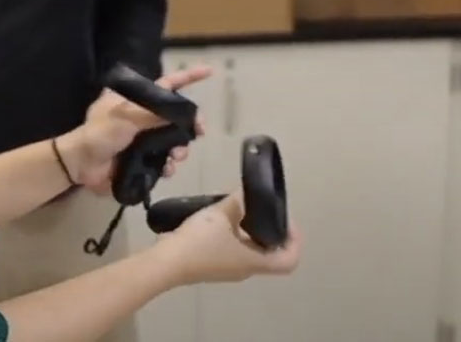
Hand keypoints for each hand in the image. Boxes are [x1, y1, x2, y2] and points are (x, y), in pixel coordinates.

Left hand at [69, 65, 211, 193]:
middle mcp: (142, 118)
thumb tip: (180, 111)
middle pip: (176, 117)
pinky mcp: (142, 160)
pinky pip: (164, 162)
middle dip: (189, 125)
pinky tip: (168, 170)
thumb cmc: (100, 134)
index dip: (188, 77)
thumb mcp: (127, 117)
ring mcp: (143, 140)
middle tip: (199, 133)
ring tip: (177, 156)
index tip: (209, 72)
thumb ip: (154, 113)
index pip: (167, 85)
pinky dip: (169, 166)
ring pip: (173, 141)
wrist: (81, 165)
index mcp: (137, 101)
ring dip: (180, 149)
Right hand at [156, 190, 302, 284]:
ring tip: (242, 208)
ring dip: (251, 231)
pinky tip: (224, 217)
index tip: (285, 219)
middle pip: (270, 253)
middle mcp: (245, 269)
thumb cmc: (199, 243)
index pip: (289, 259)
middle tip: (263, 208)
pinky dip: (235, 235)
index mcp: (254, 262)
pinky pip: (234, 250)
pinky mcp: (213, 265)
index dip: (294, 240)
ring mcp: (228, 269)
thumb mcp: (222, 214)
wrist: (166, 263)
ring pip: (251, 251)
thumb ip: (238, 201)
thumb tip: (246, 190)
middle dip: (271, 230)